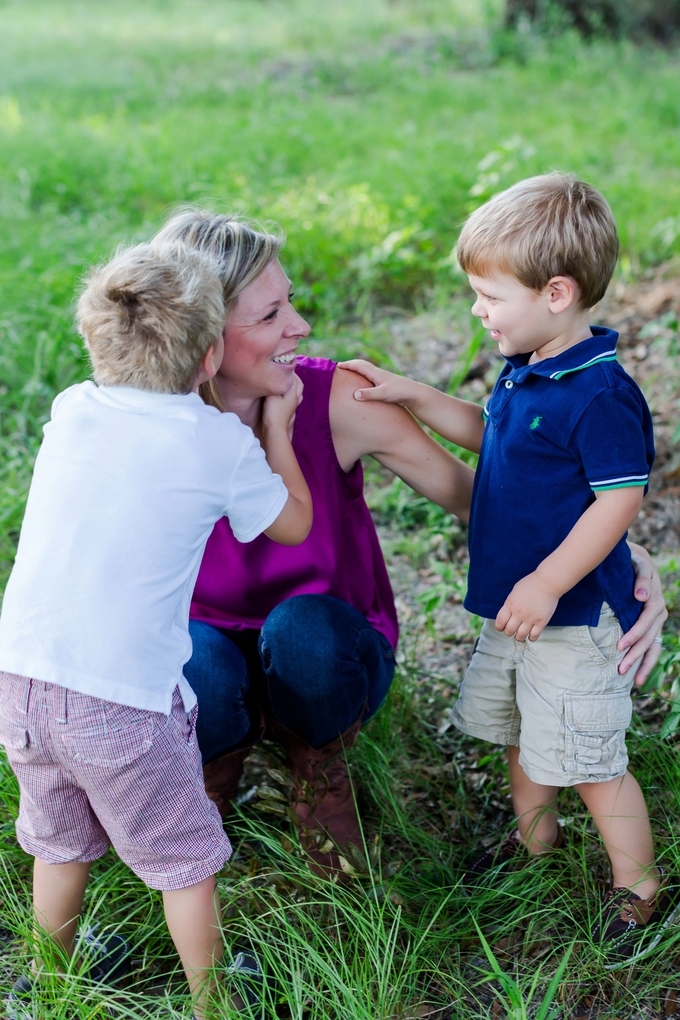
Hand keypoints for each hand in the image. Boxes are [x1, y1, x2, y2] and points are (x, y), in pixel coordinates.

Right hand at [262, 373, 303, 431]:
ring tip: (286, 380)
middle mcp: (296, 397)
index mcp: (293, 392)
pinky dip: (292, 393)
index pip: (294, 377)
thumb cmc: (273, 411)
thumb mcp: (273, 395)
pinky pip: (295, 398)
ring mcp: (294, 405)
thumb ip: (277, 384)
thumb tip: (279, 374)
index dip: (289, 370)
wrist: (275, 429)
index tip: (283, 364)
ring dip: (294, 384)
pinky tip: (286, 394)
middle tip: (286, 371)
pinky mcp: (290, 410)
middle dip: (294, 376)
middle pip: (299, 383)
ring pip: (298, 391)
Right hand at [337, 360, 416, 404]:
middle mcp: (378, 373)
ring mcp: (382, 378)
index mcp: (376, 373)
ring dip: (356, 370)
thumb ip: (369, 394)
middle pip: (361, 365)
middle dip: (350, 365)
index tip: (335, 366)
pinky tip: (362, 384)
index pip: (358, 365)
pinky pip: (370, 378)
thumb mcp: (383, 394)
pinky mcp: (385, 384)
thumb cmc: (400, 393)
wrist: (415, 394)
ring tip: (348, 374)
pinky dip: (362, 378)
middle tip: (339, 368)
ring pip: (366, 371)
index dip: (347, 365)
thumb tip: (354, 395)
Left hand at [495, 572, 558, 641]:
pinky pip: (534, 635)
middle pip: (509, 630)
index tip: (501, 628)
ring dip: (518, 637)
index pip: (500, 622)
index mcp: (510, 605)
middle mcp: (518, 614)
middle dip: (508, 632)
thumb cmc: (531, 584)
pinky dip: (531, 638)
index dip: (499, 627)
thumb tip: (508, 614)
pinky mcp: (541, 622)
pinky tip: (530, 636)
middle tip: (511, 631)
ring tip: (519, 635)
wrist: (547, 583)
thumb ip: (510, 604)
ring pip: (520, 635)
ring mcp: (530, 619)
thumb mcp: (514, 592)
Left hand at [619, 546, 667, 682]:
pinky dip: (647, 661)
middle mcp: (659, 614)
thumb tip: (641, 597)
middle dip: (635, 656)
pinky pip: (653, 647)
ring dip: (643, 664)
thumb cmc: (633, 563)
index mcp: (655, 601)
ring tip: (634, 682)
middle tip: (620, 670)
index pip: (644, 623)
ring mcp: (657, 622)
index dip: (633, 635)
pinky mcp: (653, 626)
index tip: (620, 647)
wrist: (637, 561)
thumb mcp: (638, 566)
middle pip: (649, 639)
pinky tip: (639, 678)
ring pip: (653, 647)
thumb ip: (641, 580)